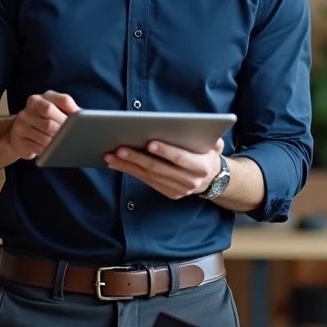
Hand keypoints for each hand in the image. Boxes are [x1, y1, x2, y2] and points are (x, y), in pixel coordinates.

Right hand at [9, 91, 78, 159]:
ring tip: (64, 145)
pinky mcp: (18, 137)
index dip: (74, 110)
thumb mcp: (54, 112)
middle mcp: (31, 106)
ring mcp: (22, 121)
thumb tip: (84, 119)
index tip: (81, 121)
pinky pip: (37, 146)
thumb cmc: (43, 122)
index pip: (63, 99)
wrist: (18, 134)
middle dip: (64, 126)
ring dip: (57, 141)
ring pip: (45, 132)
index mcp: (43, 97)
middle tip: (73, 136)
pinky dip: (47, 150)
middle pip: (51, 113)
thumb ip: (68, 112)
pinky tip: (52, 152)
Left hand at [104, 138, 223, 199]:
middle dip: (138, 158)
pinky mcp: (169, 193)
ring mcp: (178, 190)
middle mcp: (190, 181)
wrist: (210, 178)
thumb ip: (213, 140)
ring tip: (111, 156)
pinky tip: (118, 164)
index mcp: (202, 166)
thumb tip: (208, 133)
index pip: (181, 159)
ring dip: (128, 166)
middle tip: (120, 149)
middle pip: (159, 169)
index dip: (166, 151)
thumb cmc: (207, 154)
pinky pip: (147, 181)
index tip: (149, 143)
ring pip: (149, 176)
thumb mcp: (214, 145)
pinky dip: (131, 172)